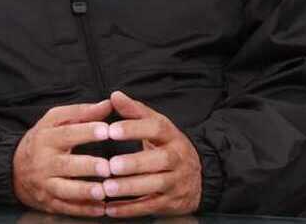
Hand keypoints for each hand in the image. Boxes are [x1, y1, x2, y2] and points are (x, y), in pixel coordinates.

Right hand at [13, 99, 113, 216]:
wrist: (14, 168)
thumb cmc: (42, 140)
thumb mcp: (54, 121)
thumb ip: (81, 112)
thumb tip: (108, 104)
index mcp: (46, 138)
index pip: (66, 133)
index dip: (86, 131)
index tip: (105, 130)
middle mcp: (44, 162)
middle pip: (65, 165)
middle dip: (86, 166)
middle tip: (107, 166)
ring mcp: (45, 184)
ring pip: (64, 190)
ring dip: (84, 192)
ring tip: (103, 191)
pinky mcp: (48, 202)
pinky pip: (66, 208)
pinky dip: (83, 209)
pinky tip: (100, 208)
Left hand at [102, 90, 201, 216]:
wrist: (197, 178)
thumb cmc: (167, 147)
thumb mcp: (157, 126)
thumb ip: (135, 111)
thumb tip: (114, 95)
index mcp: (172, 136)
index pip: (156, 128)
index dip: (134, 129)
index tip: (112, 130)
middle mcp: (178, 158)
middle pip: (161, 160)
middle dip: (135, 163)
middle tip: (111, 165)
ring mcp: (177, 181)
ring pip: (156, 185)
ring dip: (131, 187)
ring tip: (107, 188)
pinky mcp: (171, 202)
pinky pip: (151, 206)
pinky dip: (130, 209)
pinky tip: (111, 208)